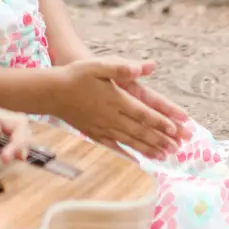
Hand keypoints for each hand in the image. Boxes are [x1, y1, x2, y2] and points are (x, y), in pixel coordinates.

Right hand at [49, 58, 189, 158]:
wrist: (51, 92)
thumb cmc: (75, 76)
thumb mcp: (98, 65)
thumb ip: (121, 68)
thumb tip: (145, 67)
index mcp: (116, 100)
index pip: (143, 113)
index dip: (160, 122)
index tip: (175, 129)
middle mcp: (111, 117)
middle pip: (140, 131)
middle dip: (160, 139)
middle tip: (178, 148)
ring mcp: (103, 128)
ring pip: (130, 141)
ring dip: (149, 149)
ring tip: (165, 156)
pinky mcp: (95, 134)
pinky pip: (114, 147)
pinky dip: (127, 155)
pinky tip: (137, 162)